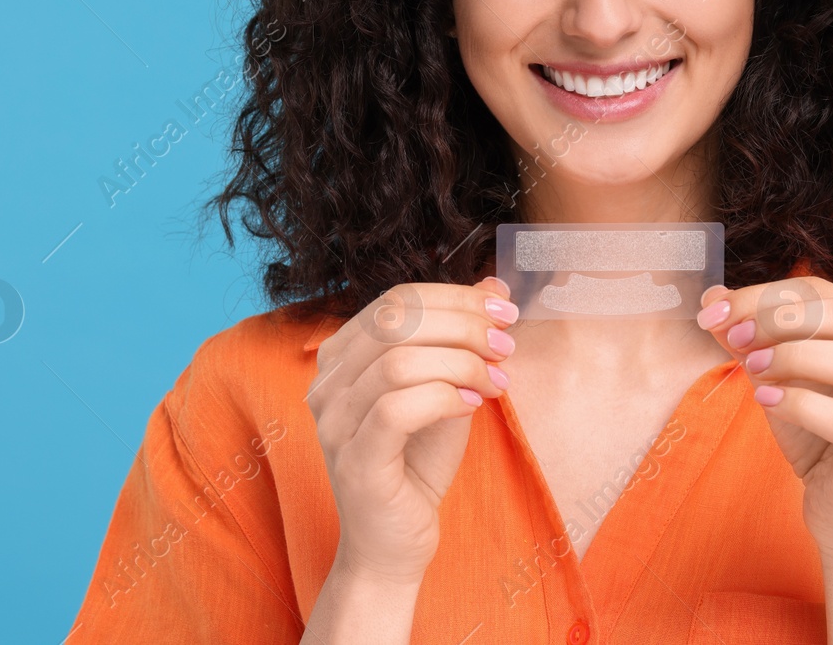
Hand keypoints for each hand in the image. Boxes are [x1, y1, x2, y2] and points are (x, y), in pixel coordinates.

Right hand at [305, 276, 516, 583]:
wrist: (394, 543)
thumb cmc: (417, 464)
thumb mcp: (446, 387)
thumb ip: (461, 339)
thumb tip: (493, 288)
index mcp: (342, 356)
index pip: (397, 300)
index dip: (456, 298)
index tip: (505, 312)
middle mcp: (327, 384)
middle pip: (396, 321)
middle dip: (463, 324)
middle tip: (506, 345)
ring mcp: (334, 422)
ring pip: (399, 361)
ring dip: (462, 363)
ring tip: (497, 380)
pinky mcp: (354, 460)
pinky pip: (398, 409)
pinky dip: (444, 398)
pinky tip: (474, 406)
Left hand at [696, 277, 832, 558]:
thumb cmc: (817, 438)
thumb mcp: (778, 378)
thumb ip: (751, 339)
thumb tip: (713, 299)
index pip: (826, 293)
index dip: (766, 295)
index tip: (716, 309)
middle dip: (783, 318)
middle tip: (735, 335)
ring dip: (797, 356)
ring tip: (752, 367)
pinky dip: (802, 404)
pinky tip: (767, 401)